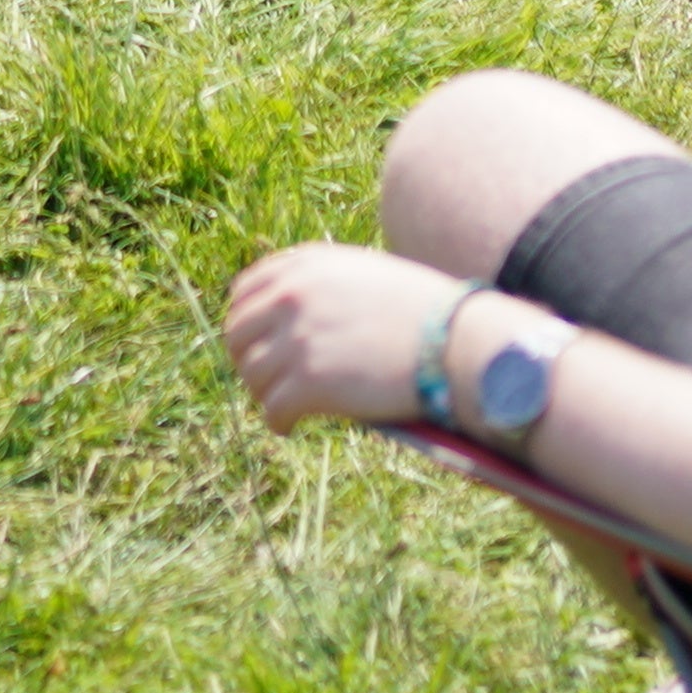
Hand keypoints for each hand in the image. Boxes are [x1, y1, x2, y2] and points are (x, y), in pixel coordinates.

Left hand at [223, 243, 467, 433]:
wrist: (453, 339)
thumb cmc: (422, 308)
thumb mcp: (362, 274)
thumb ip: (320, 286)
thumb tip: (291, 318)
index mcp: (303, 265)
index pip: (244, 292)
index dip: (247, 323)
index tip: (257, 343)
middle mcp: (292, 296)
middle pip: (237, 334)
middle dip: (247, 358)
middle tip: (267, 379)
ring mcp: (297, 339)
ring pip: (252, 374)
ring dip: (264, 392)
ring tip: (284, 404)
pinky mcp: (309, 382)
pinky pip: (273, 409)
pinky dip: (278, 421)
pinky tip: (290, 427)